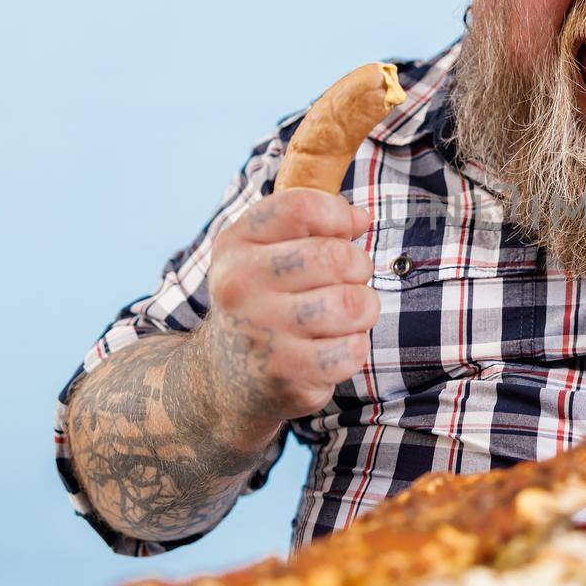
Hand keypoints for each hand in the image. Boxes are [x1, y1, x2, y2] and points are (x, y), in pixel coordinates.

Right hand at [196, 188, 378, 444]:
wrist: (222, 379)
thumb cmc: (262, 302)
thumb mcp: (265, 251)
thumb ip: (310, 223)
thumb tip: (360, 218)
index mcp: (235, 244)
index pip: (302, 207)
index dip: (338, 215)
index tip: (343, 232)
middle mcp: (240, 285)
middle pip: (336, 256)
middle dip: (359, 267)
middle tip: (348, 281)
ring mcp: (260, 332)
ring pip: (352, 304)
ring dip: (363, 309)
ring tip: (345, 316)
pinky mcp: (284, 373)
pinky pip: (352, 349)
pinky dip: (355, 348)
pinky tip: (333, 347)